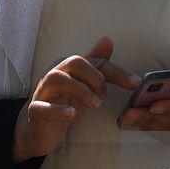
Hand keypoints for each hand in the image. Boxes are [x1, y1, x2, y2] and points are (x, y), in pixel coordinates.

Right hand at [12, 36, 139, 165]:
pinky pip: (41, 107)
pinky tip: (71, 115)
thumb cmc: (61, 101)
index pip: (95, 62)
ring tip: (95, 103)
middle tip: (104, 96)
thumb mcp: (82, 83)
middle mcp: (54, 74)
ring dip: (80, 89)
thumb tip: (108, 41)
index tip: (135, 83)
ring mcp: (42, 92)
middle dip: (95, 77)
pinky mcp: (34, 111)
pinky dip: (57, 110)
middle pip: (74, 62)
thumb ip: (95, 64)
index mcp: (68, 66)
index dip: (116, 72)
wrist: (37, 127)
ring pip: (56, 78)